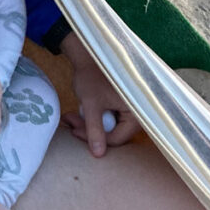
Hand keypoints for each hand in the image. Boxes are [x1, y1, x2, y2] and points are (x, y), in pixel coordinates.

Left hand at [60, 31, 141, 156]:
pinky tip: (79, 111)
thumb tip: (99, 155)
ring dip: (88, 124)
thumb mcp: (91, 104)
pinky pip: (108, 117)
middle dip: (89, 130)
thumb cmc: (92, 76)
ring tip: (71, 117)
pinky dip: (93, 116)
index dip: (96, 139)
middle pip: (114, 133)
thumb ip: (95, 129)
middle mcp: (138, 111)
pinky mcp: (121, 104)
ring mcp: (130, 107)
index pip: (119, 138)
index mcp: (138, 111)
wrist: (87, 55)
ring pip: (108, 126)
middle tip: (70, 124)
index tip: (75, 131)